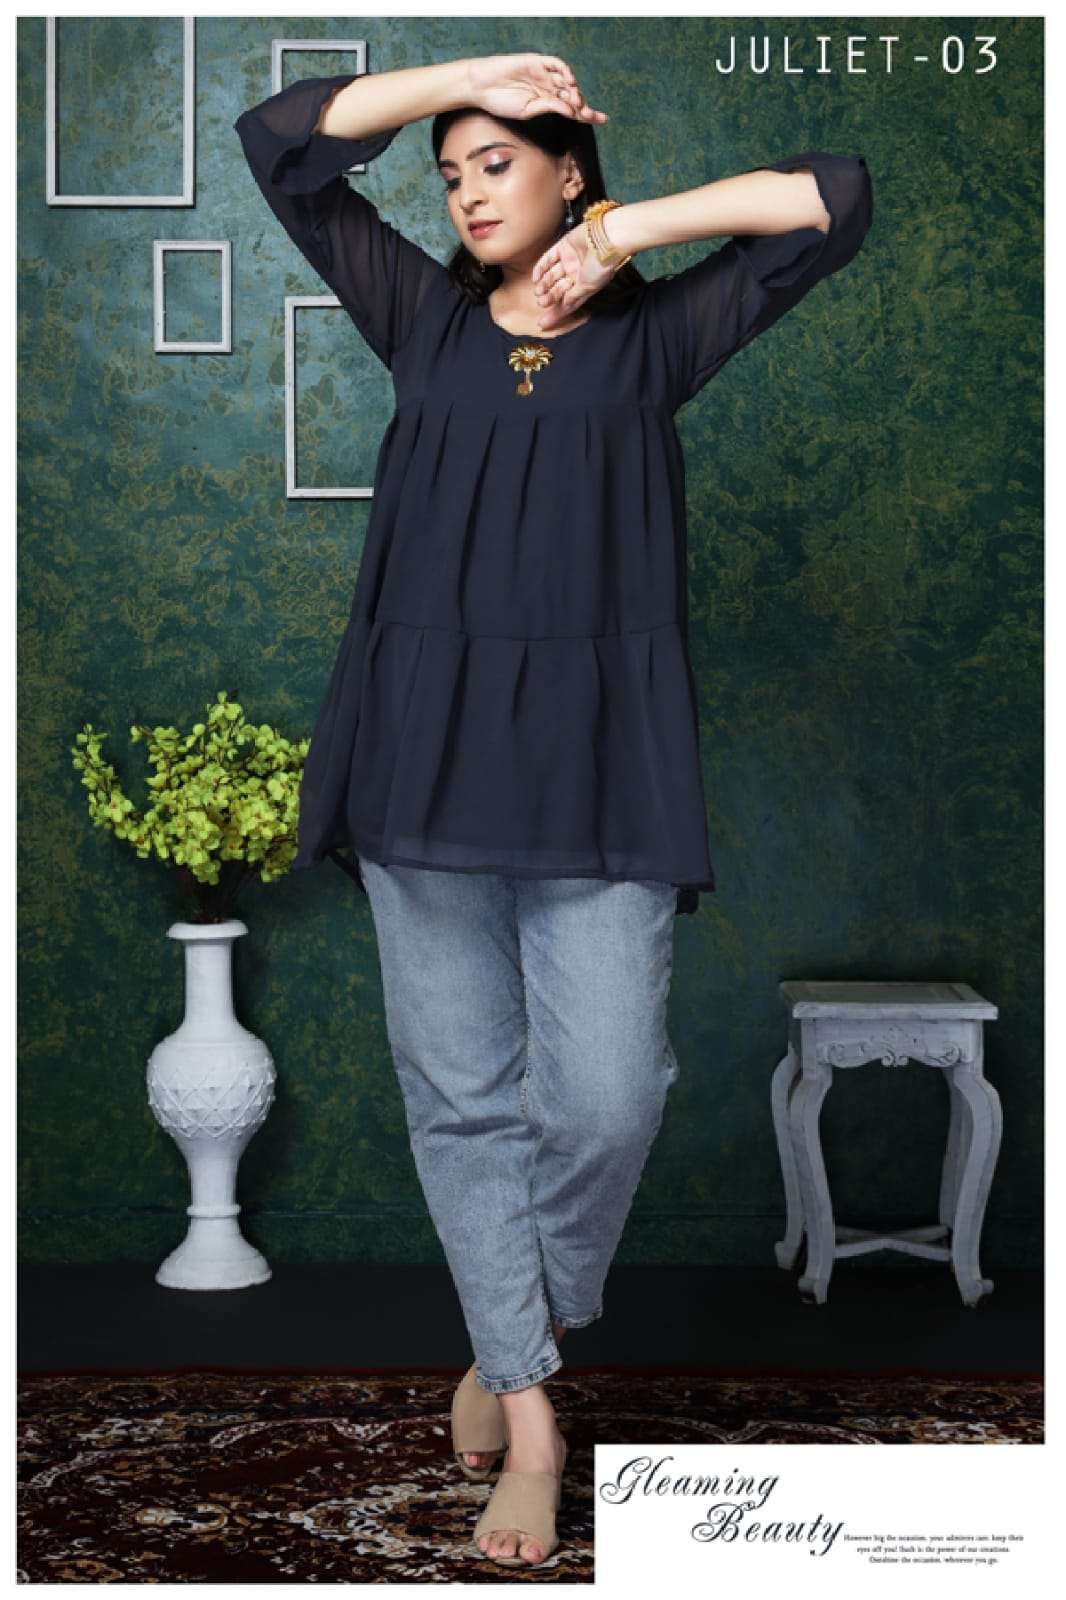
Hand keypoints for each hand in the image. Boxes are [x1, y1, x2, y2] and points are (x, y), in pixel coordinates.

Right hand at [465, 53, 607, 124]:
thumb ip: (548, 109)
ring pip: (566, 81)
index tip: (603, 120)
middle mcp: (547, 87)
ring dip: (575, 91)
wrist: (482, 86)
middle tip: (590, 114)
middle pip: (573, 95)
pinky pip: (556, 65)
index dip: (588, 113)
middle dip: (584, 105)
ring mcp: (543, 74)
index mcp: (546, 102)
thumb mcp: (527, 112)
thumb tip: (570, 111)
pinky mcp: (537, 62)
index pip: (571, 108)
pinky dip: (565, 73)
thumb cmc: (500, 102)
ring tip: (577, 101)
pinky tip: (569, 83)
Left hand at [531, 219, 618, 329]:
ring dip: (544, 284)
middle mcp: (577, 273)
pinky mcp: (564, 246)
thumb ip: (573, 297)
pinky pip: (548, 258)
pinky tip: (535, 278)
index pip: (568, 302)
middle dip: (549, 297)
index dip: (556, 313)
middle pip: (558, 289)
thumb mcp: (588, 287)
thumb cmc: (601, 265)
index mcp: (585, 285)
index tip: (543, 323)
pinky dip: (541, 267)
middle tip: (541, 303)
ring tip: (539, 292)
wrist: (606, 239)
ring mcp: (570, 259)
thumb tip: (564, 306)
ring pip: (552, 274)